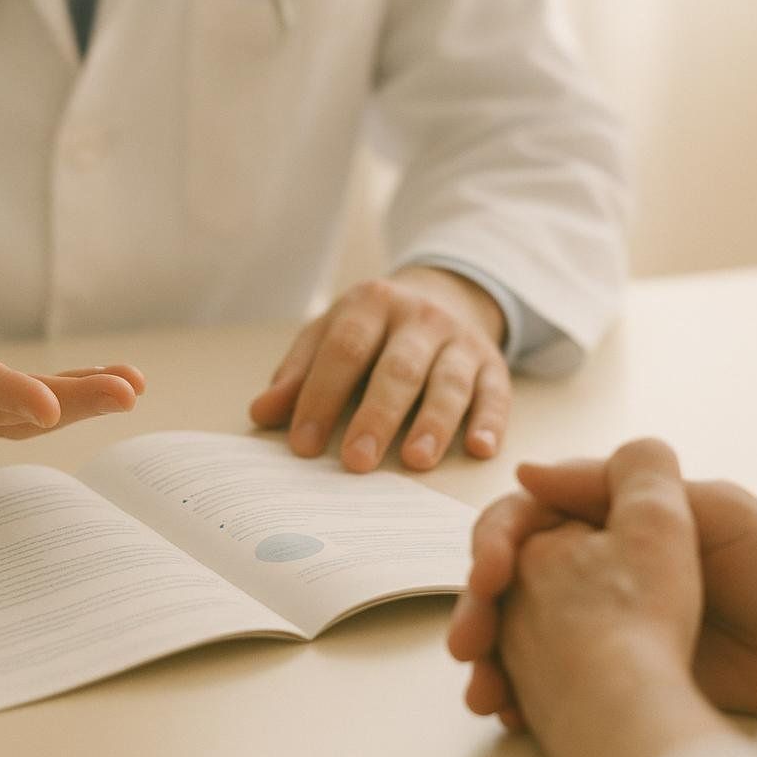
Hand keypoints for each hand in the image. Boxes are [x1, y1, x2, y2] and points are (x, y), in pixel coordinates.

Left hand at [248, 266, 508, 471]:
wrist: (445, 295)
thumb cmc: (373, 330)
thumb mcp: (330, 335)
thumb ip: (298, 373)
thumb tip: (261, 413)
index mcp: (371, 303)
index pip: (343, 350)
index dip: (322, 397)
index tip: (304, 445)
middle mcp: (420, 317)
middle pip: (398, 368)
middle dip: (377, 416)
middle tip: (356, 461)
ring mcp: (461, 340)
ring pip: (448, 382)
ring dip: (433, 422)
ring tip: (415, 460)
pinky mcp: (493, 365)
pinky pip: (496, 393)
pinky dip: (490, 422)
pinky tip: (479, 449)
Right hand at [455, 440, 733, 756]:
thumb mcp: (711, 511)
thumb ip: (628, 487)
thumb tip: (527, 471)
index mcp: (616, 523)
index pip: (530, 522)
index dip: (498, 544)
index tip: (487, 576)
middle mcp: (602, 571)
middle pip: (514, 583)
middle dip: (481, 611)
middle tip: (468, 645)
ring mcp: (609, 626)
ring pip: (524, 637)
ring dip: (493, 660)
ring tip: (483, 692)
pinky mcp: (624, 677)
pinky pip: (554, 686)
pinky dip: (525, 697)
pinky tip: (510, 714)